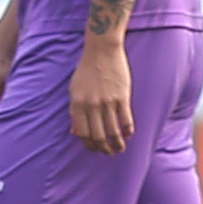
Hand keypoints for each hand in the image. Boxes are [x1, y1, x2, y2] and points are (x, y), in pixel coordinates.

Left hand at [69, 38, 133, 153]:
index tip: (94, 149)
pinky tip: (128, 135)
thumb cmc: (86, 70)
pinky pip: (126, 120)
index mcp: (77, 103)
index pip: (82, 133)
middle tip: (108, 152)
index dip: (89, 145)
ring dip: (117, 144)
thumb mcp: (74, 90)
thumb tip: (75, 132)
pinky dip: (128, 131)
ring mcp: (107, 102)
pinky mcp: (122, 97)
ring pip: (113, 132)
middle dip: (103, 149)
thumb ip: (74, 111)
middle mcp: (91, 105)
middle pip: (98, 136)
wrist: (102, 50)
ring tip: (119, 149)